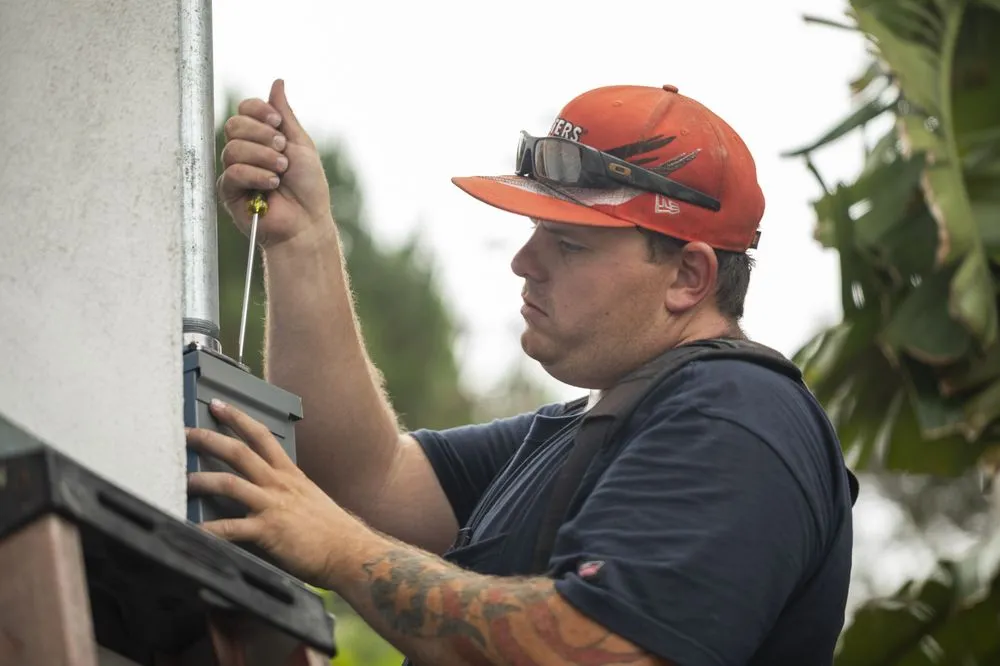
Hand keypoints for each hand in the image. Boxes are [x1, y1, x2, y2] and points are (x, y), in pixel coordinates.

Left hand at [186, 399, 357, 586]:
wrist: (350, 552)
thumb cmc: (332, 531)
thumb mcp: (310, 498)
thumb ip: (286, 492)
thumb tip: (266, 494)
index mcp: (290, 474)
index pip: (261, 436)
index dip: (238, 418)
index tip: (219, 406)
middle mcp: (279, 484)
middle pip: (239, 452)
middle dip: (210, 438)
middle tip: (186, 432)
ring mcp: (273, 506)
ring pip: (230, 483)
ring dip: (202, 480)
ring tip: (183, 481)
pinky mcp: (268, 531)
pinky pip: (231, 528)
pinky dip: (208, 529)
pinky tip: (193, 530)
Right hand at [218, 79, 333, 248]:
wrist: (307, 221)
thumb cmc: (308, 187)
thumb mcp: (300, 144)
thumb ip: (285, 115)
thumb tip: (277, 82)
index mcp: (260, 137)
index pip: (244, 109)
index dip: (258, 111)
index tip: (278, 123)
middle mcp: (244, 151)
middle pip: (234, 125)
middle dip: (262, 136)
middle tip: (283, 152)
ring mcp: (235, 171)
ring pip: (233, 148)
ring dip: (263, 157)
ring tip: (281, 172)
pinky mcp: (229, 193)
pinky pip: (232, 172)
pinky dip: (255, 175)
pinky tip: (271, 184)